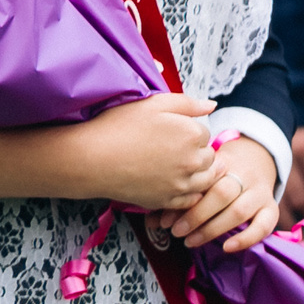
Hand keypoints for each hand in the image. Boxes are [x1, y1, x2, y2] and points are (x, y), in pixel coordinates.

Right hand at [62, 94, 219, 209]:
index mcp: (192, 134)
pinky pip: (191, 199)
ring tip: (176, 165)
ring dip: (197, 172)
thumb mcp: (153, 103)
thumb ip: (187, 103)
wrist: (92, 158)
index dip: (190, 130)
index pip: (205, 132)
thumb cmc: (119, 126)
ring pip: (206, 180)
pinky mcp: (168, 200)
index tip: (173, 131)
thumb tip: (211, 105)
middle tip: (172, 147)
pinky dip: (188, 192)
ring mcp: (181, 184)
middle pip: (209, 157)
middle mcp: (192, 161)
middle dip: (197, 151)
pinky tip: (172, 182)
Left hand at [155, 134, 279, 253]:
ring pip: (239, 211)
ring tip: (191, 242)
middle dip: (196, 216)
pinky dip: (246, 238)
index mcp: (221, 163)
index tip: (164, 221)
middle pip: (221, 194)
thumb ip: (177, 196)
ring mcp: (259, 192)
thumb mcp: (199, 177)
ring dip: (213, 229)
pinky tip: (226, 248)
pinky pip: (265, 225)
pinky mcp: (271, 207)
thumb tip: (152, 222)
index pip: (202, 182)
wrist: (255, 158)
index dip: (182, 203)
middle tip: (176, 232)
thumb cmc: (217, 173)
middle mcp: (243, 175)